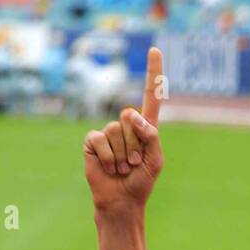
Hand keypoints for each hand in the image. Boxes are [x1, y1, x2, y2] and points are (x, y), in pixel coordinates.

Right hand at [84, 46, 163, 214]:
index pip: (151, 96)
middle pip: (131, 117)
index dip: (153, 74)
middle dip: (135, 144)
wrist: (121, 201)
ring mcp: (108, 131)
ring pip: (117, 130)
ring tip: (122, 167)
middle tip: (134, 163)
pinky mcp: (93, 140)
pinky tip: (110, 167)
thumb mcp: (155, 160)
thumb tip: (133, 116)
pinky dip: (109, 157)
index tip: (156, 49)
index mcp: (146, 128)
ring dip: (123, 154)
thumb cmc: (141, 181)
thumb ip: (151, 136)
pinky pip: (101, 139)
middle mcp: (126, 125)